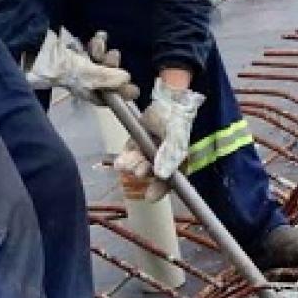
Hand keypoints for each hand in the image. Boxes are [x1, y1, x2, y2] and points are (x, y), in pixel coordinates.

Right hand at [26, 29, 137, 103]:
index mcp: (85, 91)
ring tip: (100, 42)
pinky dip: (96, 43)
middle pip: (105, 77)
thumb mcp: (86, 74)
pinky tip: (98, 36)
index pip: (107, 98)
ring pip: (99, 61)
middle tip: (113, 55)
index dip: (121, 93)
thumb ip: (107, 77)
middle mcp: (82, 81)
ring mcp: (77, 66)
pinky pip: (90, 49)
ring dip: (103, 51)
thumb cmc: (58, 66)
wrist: (34, 47)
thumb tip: (126, 79)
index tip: (134, 87)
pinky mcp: (73, 51)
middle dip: (111, 65)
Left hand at [116, 81, 204, 198]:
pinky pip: (131, 153)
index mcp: (177, 160)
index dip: (161, 189)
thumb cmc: (177, 118)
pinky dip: (125, 158)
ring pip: (139, 163)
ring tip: (124, 165)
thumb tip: (160, 175)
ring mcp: (150, 150)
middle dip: (143, 172)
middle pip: (152, 172)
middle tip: (137, 172)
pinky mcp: (138, 142)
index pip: (171, 179)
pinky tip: (120, 162)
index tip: (150, 197)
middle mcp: (163, 158)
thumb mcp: (177, 136)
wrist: (169, 99)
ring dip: (132, 165)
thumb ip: (170, 155)